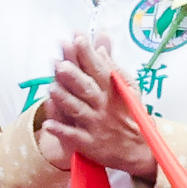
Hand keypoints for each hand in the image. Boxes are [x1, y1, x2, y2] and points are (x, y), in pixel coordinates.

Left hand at [36, 37, 161, 185]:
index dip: (87, 54)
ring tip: (52, 88)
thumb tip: (100, 41)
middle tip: (61, 64)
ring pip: (78, 110)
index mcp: (111, 90)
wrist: (138, 149)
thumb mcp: (125, 88)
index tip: (79, 38)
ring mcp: (95, 125)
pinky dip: (61, 131)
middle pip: (87, 89)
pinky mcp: (89, 143)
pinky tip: (48, 124)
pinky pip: (73, 137)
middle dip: (74, 76)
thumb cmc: (127, 113)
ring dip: (65, 100)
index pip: (97, 69)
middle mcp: (102, 106)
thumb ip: (110, 64)